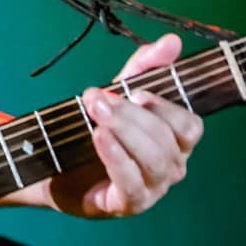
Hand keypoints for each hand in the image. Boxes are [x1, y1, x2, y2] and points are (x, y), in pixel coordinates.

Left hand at [46, 33, 202, 218]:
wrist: (55, 169)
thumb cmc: (96, 131)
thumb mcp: (117, 94)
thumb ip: (143, 68)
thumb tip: (172, 41)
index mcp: (174, 141)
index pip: (190, 125)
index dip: (166, 107)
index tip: (134, 91)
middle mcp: (170, 167)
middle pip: (168, 140)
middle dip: (132, 114)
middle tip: (97, 97)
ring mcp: (152, 189)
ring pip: (154, 161)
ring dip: (124, 131)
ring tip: (94, 112)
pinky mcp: (127, 204)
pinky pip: (132, 184)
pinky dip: (116, 157)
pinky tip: (99, 137)